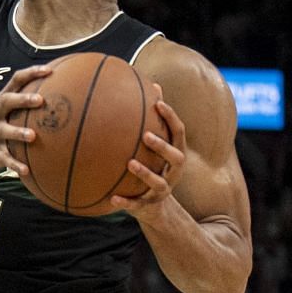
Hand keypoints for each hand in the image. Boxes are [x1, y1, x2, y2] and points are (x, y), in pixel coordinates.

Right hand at [0, 64, 52, 178]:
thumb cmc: (4, 125)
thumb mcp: (13, 112)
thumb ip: (32, 104)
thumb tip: (68, 95)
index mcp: (4, 100)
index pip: (16, 80)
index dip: (31, 73)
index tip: (49, 71)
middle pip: (6, 101)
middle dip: (22, 100)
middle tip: (40, 100)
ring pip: (3, 131)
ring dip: (17, 133)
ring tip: (32, 136)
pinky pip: (4, 158)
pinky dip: (14, 164)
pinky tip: (26, 170)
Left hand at [107, 87, 189, 220]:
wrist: (154, 208)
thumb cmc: (153, 166)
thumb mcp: (156, 146)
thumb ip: (154, 120)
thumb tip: (152, 84)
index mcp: (176, 154)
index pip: (179, 132)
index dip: (171, 118)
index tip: (158, 103)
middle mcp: (174, 172)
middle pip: (176, 157)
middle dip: (162, 146)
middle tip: (146, 135)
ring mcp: (163, 190)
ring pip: (159, 183)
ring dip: (145, 173)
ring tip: (130, 163)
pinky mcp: (148, 206)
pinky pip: (137, 205)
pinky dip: (126, 202)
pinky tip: (112, 199)